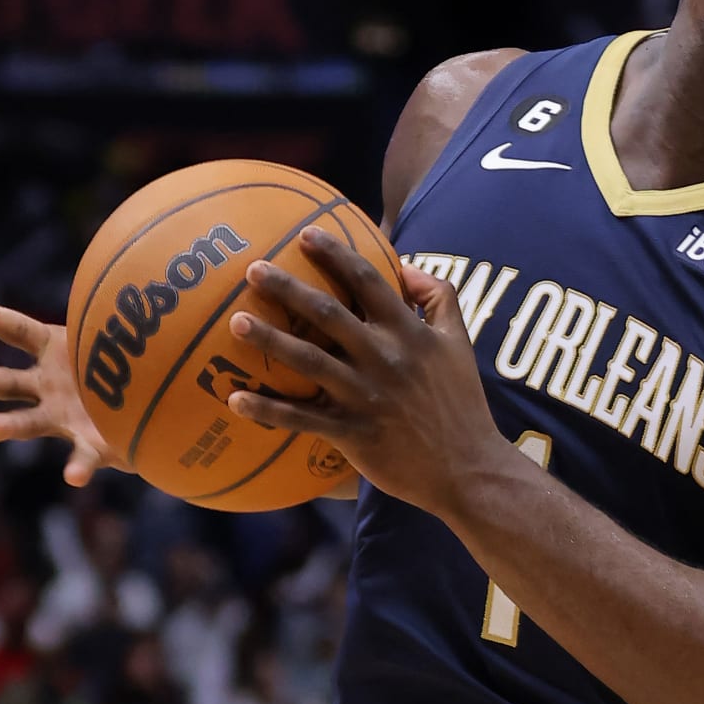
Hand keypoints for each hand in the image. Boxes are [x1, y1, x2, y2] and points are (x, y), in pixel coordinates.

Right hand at [0, 300, 128, 485]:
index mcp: (55, 351)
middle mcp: (48, 385)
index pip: (20, 332)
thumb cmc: (127, 359)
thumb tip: (156, 265)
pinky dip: (78, 468)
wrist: (145, 406)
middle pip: (10, 381)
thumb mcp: (130, 329)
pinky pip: (82, 459)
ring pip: (28, 422)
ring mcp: (63, 418)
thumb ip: (135, 307)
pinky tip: (73, 477)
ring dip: (6, 425)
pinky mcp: (89, 446)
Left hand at [222, 227, 510, 512]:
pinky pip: (303, 420)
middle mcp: (384, 359)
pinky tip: (236, 399)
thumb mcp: (459, 342)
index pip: (370, 283)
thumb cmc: (461, 403)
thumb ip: (438, 298)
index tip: (306, 234)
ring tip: (236, 322)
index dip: (337, 255)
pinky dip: (269, 410)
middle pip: (329, 314)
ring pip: (310, 362)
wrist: (468, 468)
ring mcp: (366, 397)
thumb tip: (407, 265)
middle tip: (254, 268)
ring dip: (271, 341)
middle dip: (290, 289)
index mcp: (409, 334)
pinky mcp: (353, 433)